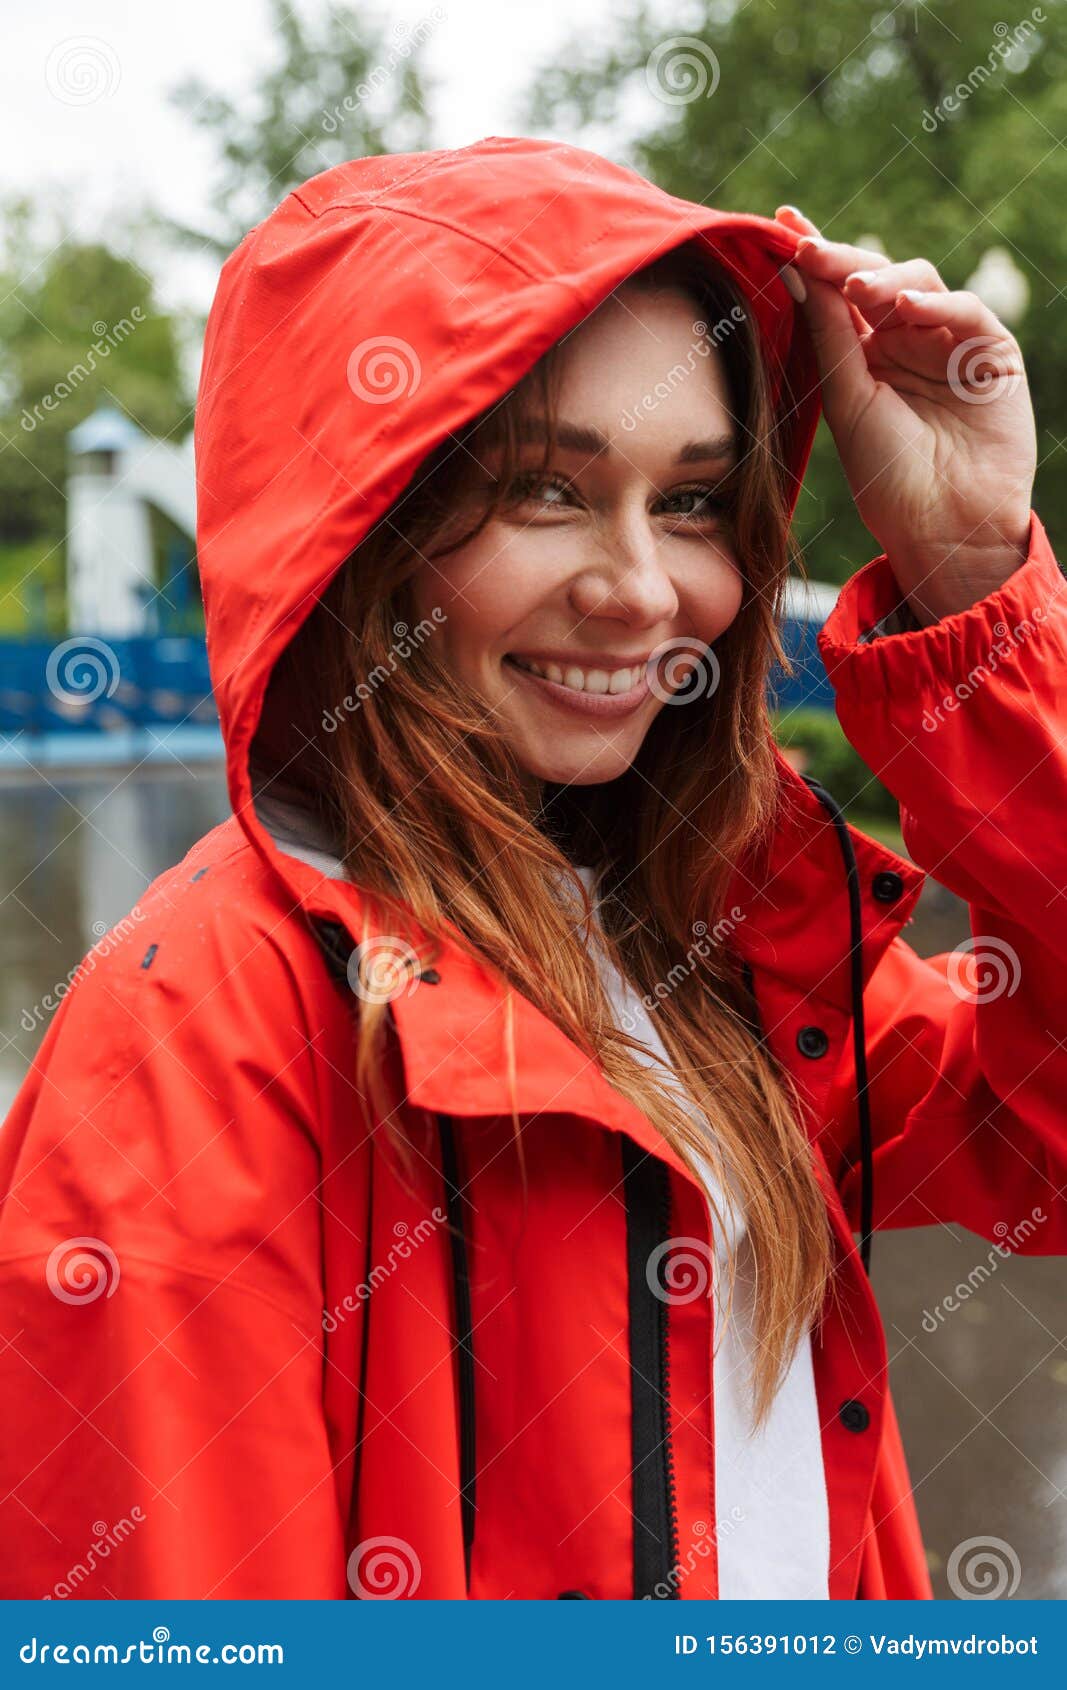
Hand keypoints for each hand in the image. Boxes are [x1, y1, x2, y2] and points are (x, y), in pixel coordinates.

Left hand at [775, 205, 1036, 624]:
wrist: (939, 526)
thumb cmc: (887, 475)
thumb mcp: (846, 400)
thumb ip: (829, 335)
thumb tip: (799, 270)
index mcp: (867, 355)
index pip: (839, 294)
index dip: (815, 256)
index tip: (782, 223)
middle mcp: (908, 342)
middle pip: (877, 279)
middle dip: (842, 259)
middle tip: (808, 248)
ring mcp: (951, 344)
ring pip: (920, 284)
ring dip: (885, 279)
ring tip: (855, 287)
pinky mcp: (993, 353)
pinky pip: (966, 312)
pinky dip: (937, 305)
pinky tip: (903, 309)